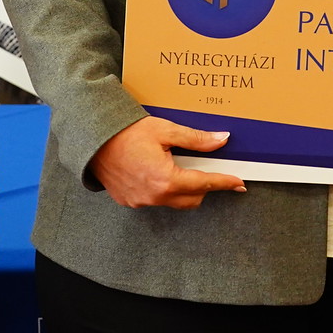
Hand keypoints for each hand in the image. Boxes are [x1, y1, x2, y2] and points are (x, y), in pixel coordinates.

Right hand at [88, 116, 245, 209]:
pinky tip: (157, 172)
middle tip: (204, 167)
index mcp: (166, 180)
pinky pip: (155, 200)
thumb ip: (196, 139)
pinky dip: (163, 190)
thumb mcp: (165, 130)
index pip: (205, 184)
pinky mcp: (129, 201)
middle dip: (203, 185)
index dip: (224, 182)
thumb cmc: (126, 132)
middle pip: (192, 199)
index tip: (238, 183)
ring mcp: (141, 201)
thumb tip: (221, 140)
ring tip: (177, 166)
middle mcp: (154, 196)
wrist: (93, 137)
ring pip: (174, 202)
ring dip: (183, 189)